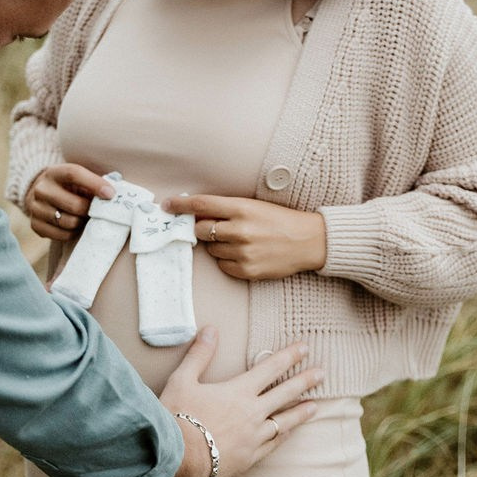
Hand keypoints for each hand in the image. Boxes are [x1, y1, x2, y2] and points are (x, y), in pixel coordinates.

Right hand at [26, 164, 115, 240]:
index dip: (94, 184)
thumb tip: (112, 194)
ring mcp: (35, 208)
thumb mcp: (76, 179)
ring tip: (82, 217)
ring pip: (69, 222)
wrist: (40, 194)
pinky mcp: (35, 225)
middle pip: (75, 205)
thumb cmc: (68, 187)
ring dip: (81, 222)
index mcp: (54, 172)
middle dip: (90, 210)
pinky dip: (72, 232)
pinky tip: (73, 225)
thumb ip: (93, 183)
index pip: (74, 174)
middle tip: (95, 210)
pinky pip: (62, 235)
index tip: (110, 194)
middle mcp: (41, 189)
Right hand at [160, 328, 321, 476]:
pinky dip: (284, 435)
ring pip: (284, 422)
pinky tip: (289, 433)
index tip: (305, 348)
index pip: (270, 368)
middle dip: (304, 381)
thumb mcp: (183, 380)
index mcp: (238, 392)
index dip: (289, 356)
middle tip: (322, 373)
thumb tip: (211, 329)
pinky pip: (273, 444)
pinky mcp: (248, 458)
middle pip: (284, 394)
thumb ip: (200, 354)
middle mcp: (252, 413)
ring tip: (315, 405)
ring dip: (300, 412)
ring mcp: (253, 438)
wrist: (176, 458)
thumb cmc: (177, 416)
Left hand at [163, 194, 326, 280]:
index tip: (167, 205)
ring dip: (219, 245)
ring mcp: (243, 252)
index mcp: (242, 209)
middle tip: (215, 227)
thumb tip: (197, 214)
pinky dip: (229, 260)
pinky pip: (223, 266)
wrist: (309, 241)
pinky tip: (245, 254)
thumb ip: (227, 209)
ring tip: (240, 241)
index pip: (202, 205)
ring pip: (212, 249)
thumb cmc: (280, 220)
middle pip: (201, 230)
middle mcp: (241, 230)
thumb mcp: (255, 206)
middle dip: (202, 228)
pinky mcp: (247, 271)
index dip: (181, 205)